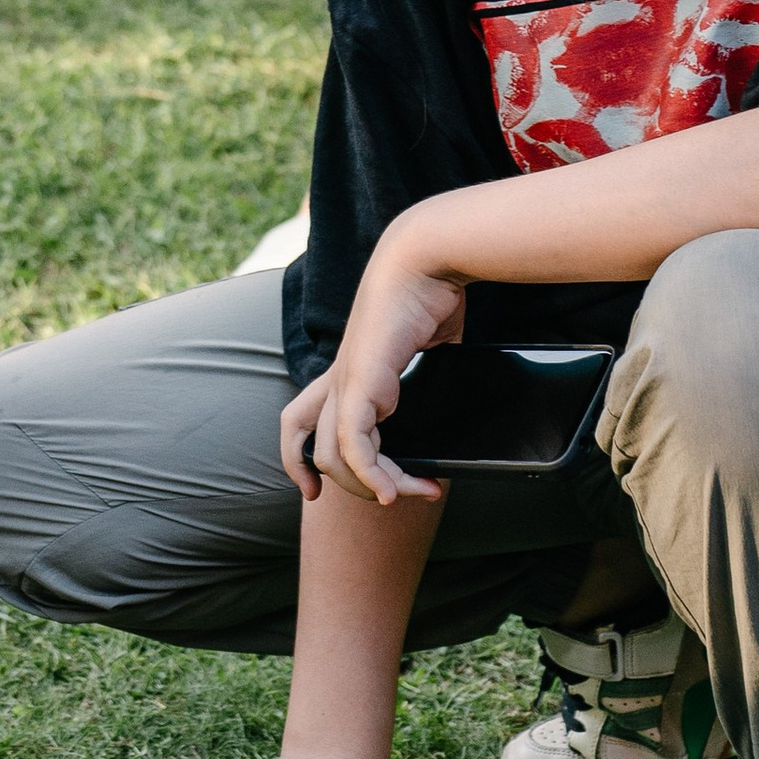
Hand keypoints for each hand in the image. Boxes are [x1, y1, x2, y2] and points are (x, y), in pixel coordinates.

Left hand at [279, 235, 463, 506]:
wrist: (423, 260)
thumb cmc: (428, 297)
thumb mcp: (427, 350)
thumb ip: (428, 377)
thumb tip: (458, 405)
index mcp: (348, 372)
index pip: (300, 423)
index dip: (302, 461)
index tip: (319, 491)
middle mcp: (338, 380)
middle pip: (317, 452)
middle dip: (354, 487)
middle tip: (396, 498)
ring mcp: (345, 380)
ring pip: (333, 456)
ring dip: (373, 486)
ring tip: (410, 492)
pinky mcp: (360, 379)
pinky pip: (354, 442)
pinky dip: (374, 474)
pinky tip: (395, 490)